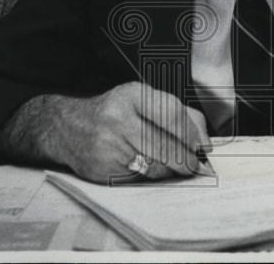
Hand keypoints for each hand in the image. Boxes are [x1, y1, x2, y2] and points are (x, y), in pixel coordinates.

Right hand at [29, 82, 212, 183]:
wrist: (68, 127)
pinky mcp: (103, 169)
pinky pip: (139, 179)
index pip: (172, 115)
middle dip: (186, 160)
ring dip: (172, 171)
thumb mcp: (141, 99)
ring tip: (178, 169)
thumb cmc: (112, 112)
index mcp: (132, 95)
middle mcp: (118, 119)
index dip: (192, 135)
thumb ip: (175, 112)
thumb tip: (204, 137)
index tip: (202, 147)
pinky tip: (154, 171)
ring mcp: (109, 146)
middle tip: (196, 166)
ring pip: (155, 166)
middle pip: (166, 145)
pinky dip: (152, 178)